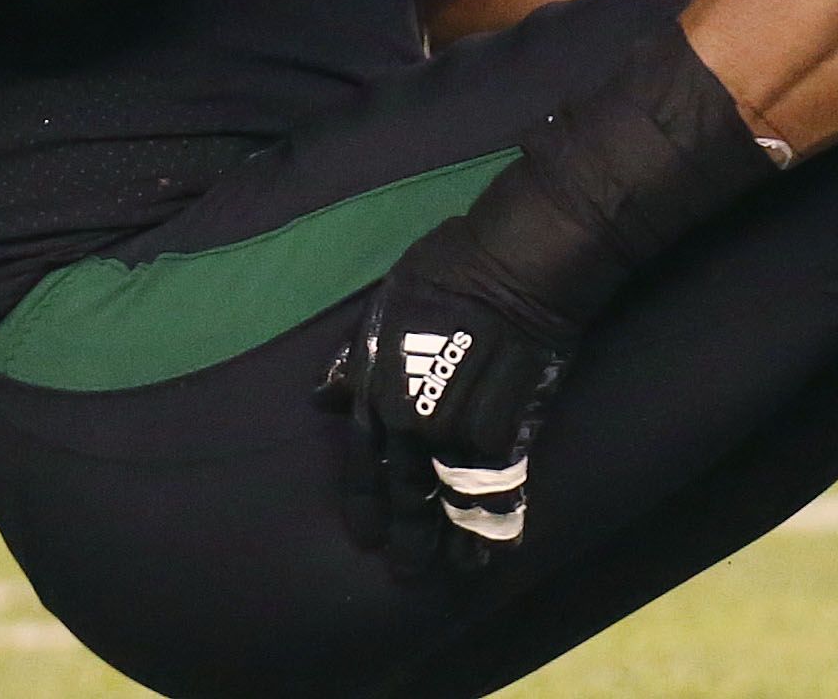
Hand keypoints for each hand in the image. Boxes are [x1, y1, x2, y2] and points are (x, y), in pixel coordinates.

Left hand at [319, 219, 570, 572]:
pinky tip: (502, 548)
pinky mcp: (506, 431)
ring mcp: (456, 431)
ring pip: (449, 499)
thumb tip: (324, 396)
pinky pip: (499, 490)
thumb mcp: (382, 308)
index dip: (366, 501)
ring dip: (454, 539)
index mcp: (375, 391)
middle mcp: (409, 421)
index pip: (361, 463)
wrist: (513, 266)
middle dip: (408, 534)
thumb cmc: (448, 272)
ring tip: (458, 569)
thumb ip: (355, 358)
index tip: (368, 536)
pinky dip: (499, 522)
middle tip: (409, 570)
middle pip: (405, 490)